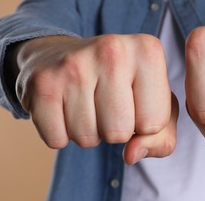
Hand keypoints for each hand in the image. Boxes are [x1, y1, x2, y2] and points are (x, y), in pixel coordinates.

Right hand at [13, 34, 177, 164]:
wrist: (63, 54)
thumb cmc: (121, 83)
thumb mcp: (157, 104)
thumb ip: (162, 138)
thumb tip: (131, 155)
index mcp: (148, 50)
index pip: (154, 123)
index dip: (144, 124)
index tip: (134, 101)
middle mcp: (113, 49)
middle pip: (119, 133)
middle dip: (115, 130)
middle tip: (106, 103)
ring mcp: (75, 63)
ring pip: (87, 139)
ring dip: (88, 131)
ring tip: (87, 102)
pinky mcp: (43, 82)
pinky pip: (57, 140)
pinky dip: (61, 133)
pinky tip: (65, 106)